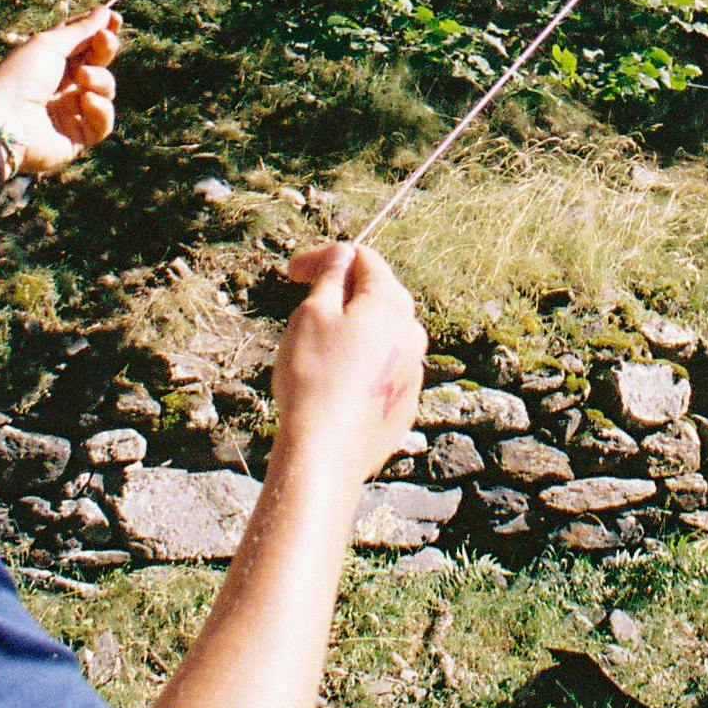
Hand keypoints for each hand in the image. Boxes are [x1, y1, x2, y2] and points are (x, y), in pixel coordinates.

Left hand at [0, 10, 121, 176]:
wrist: (6, 122)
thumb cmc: (20, 77)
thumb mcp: (49, 45)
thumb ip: (80, 30)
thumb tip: (105, 10)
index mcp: (49, 62)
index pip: (82, 43)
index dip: (99, 30)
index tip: (114, 17)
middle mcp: (61, 86)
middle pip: (98, 63)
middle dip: (105, 49)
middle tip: (104, 39)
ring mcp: (71, 112)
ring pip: (105, 90)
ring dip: (99, 79)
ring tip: (82, 78)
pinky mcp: (78, 137)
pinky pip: (103, 122)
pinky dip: (100, 109)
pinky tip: (86, 102)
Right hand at [268, 241, 425, 488]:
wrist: (326, 452)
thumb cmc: (313, 377)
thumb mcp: (312, 314)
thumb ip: (330, 277)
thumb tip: (342, 254)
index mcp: (390, 305)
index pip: (364, 259)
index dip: (326, 258)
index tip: (294, 272)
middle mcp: (412, 334)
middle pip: (379, 295)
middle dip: (342, 292)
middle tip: (305, 307)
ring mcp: (412, 371)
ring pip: (382, 334)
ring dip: (353, 331)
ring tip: (316, 351)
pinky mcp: (404, 403)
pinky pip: (383, 369)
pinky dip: (361, 365)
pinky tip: (334, 383)